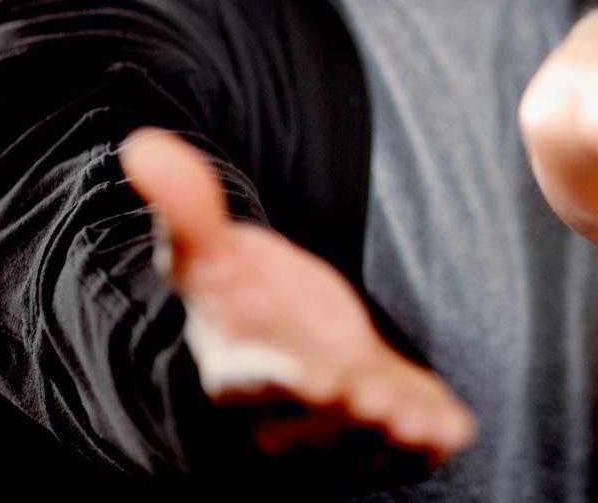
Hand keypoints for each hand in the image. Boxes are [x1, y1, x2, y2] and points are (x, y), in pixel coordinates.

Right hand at [119, 129, 475, 458]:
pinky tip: (455, 430)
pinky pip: (401, 454)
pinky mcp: (378, 432)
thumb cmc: (238, 296)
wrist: (278, 334)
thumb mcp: (212, 253)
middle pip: (317, 428)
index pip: (260, 383)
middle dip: (350, 420)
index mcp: (239, 370)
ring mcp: (334, 431)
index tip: (321, 378)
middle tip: (385, 406)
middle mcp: (285, 415)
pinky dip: (426, 447)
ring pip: (362, 448)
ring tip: (427, 427)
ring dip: (394, 441)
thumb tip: (143, 144)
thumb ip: (188, 210)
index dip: (288, 384)